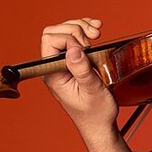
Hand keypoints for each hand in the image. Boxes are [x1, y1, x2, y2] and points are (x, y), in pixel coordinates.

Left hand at [41, 18, 118, 133]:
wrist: (100, 124)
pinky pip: (73, 38)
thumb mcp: (92, 91)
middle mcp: (54, 66)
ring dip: (82, 27)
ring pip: (63, 31)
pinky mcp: (73, 62)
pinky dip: (85, 30)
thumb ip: (82, 70)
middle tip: (93, 38)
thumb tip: (74, 49)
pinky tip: (96, 31)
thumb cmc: (96, 113)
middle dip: (75, 29)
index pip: (51, 41)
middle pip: (54, 32)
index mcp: (52, 74)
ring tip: (97, 33)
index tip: (88, 49)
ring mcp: (63, 63)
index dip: (71, 39)